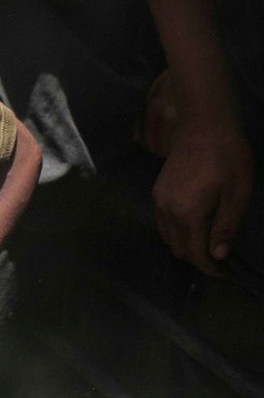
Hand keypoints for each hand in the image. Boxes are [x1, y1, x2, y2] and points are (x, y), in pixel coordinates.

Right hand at [153, 115, 253, 273]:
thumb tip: (218, 255)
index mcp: (187, 214)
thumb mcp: (237, 192)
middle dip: (198, 259)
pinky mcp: (158, 191)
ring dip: (187, 246)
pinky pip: (164, 223)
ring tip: (210, 246)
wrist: (203, 124)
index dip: (210, 267)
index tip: (226, 273)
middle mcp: (167, 211)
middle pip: (178, 248)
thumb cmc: (228, 156)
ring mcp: (159, 200)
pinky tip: (196, 226)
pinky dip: (178, 232)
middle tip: (221, 261)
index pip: (195, 253)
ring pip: (168, 237)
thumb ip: (226, 226)